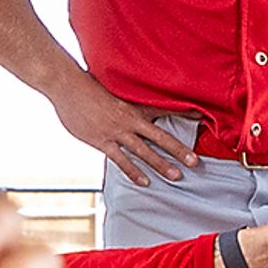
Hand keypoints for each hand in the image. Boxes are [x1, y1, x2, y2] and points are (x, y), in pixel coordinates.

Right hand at [52, 75, 195, 185]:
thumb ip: (124, 97)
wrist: (67, 86)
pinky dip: (133, 172)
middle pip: (160, 137)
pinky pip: (121, 160)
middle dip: (179, 150)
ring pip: (144, 151)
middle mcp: (129, 119)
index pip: (164, 109)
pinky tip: (144, 182)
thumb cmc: (87, 85)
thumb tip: (133, 98)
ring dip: (161, 164)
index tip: (200, 116)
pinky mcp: (102, 141)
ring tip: (177, 176)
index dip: (183, 112)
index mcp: (134, 104)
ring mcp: (117, 132)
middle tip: (195, 162)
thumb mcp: (111, 87)